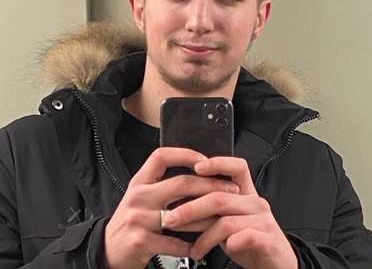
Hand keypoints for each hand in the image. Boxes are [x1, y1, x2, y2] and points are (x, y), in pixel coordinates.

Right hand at [102, 148, 239, 268]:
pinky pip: (175, 242)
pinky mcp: (142, 241)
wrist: (108, 250)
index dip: (184, 154)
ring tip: (224, 217)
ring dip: (208, 217)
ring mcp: (139, 218)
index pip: (161, 156)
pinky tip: (203, 244)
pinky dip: (192, 244)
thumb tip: (196, 173)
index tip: (205, 159)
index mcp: (140, 181)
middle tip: (230, 189)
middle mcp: (139, 196)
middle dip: (210, 186)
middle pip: (180, 184)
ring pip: (183, 214)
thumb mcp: (141, 196)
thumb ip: (161, 184)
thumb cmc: (131, 220)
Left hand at [161, 157, 297, 268]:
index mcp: (246, 193)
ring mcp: (263, 220)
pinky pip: (243, 237)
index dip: (217, 163)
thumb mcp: (228, 221)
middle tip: (172, 218)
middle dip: (191, 208)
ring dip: (203, 235)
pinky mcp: (268, 240)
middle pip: (220, 197)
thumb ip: (211, 210)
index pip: (236, 167)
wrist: (277, 264)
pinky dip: (225, 244)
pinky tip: (216, 252)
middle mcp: (255, 202)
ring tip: (191, 246)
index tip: (196, 167)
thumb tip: (179, 203)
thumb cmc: (249, 241)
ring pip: (226, 221)